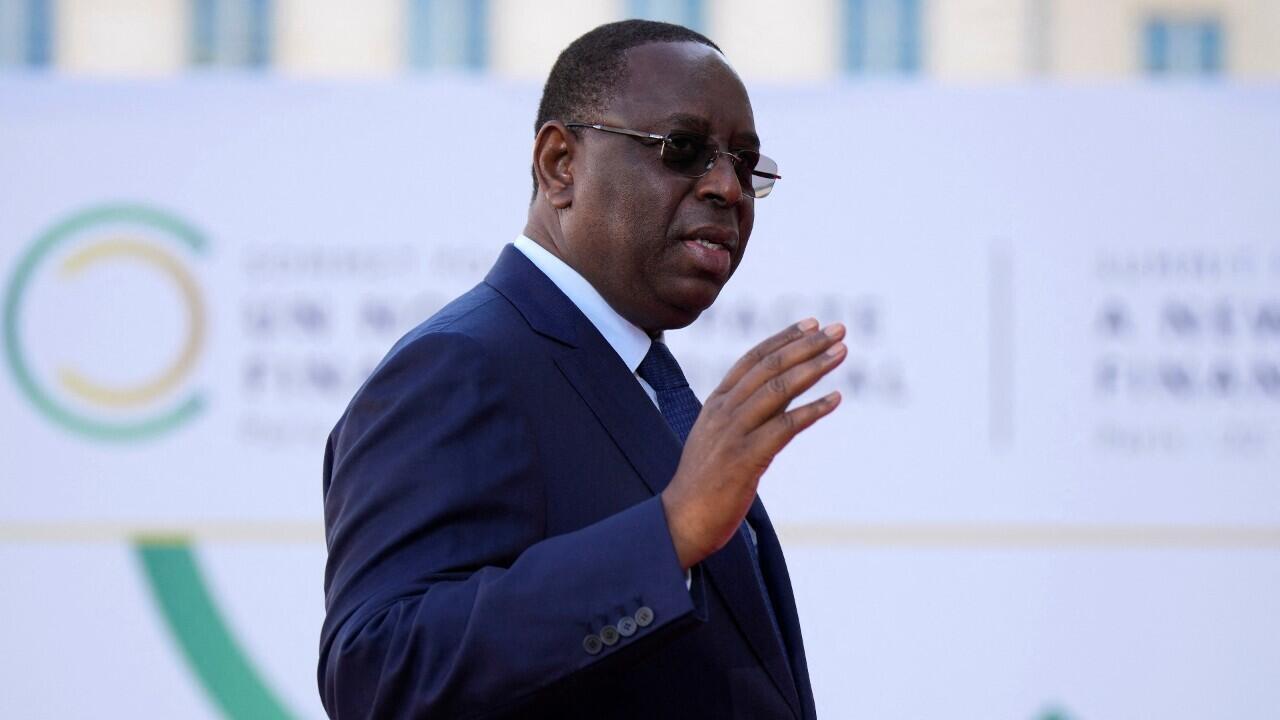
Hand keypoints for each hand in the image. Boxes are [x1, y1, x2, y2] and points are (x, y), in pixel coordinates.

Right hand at [661, 319, 846, 569]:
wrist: (680, 521)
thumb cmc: (703, 486)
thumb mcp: (717, 440)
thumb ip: (742, 417)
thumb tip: (779, 399)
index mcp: (715, 404)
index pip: (752, 359)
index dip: (783, 338)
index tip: (811, 324)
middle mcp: (723, 412)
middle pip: (769, 367)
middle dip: (806, 345)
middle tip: (838, 329)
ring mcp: (733, 433)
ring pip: (778, 389)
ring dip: (813, 367)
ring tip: (842, 352)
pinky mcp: (745, 458)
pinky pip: (784, 426)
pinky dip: (812, 409)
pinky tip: (836, 399)